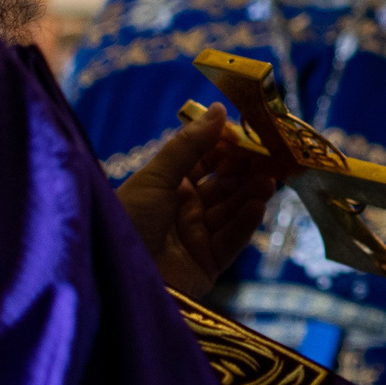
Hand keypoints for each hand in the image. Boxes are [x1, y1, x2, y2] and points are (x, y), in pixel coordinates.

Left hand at [116, 105, 283, 300]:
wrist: (116, 275)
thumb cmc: (128, 220)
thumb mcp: (156, 177)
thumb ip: (190, 145)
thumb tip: (219, 109)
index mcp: (167, 186)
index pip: (205, 160)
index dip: (225, 147)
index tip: (248, 133)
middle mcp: (184, 210)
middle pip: (224, 186)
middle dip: (246, 171)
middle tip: (269, 157)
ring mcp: (197, 237)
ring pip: (232, 211)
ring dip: (251, 194)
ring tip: (268, 180)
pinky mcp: (208, 265)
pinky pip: (232, 240)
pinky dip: (246, 222)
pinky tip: (256, 206)